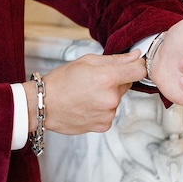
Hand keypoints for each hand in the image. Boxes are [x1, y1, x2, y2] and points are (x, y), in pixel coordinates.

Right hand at [25, 50, 146, 134]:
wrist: (43, 105)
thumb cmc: (61, 81)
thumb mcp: (86, 62)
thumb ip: (115, 59)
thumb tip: (136, 56)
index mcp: (107, 78)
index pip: (139, 70)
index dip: (138, 65)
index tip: (132, 65)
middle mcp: (111, 98)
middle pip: (126, 84)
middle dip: (115, 81)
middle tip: (94, 80)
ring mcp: (108, 114)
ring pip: (116, 99)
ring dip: (107, 96)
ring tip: (86, 94)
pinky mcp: (104, 125)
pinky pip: (109, 113)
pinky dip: (101, 109)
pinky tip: (85, 105)